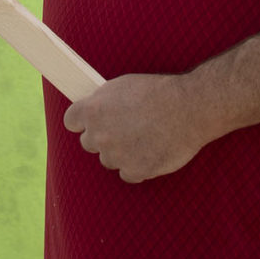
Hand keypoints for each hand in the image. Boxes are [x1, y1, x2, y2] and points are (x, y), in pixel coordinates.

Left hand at [62, 72, 219, 183]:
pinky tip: (152, 151)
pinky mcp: (135, 171)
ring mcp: (116, 156)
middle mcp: (100, 135)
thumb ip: (102, 101)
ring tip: (144, 138)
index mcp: (93, 111)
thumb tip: (94, 111)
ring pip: (109, 159)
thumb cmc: (158, 92)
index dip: (82, 121)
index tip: (91, 121)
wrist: (188, 108)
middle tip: (124, 129)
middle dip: (103, 137)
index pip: (71, 121)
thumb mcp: (123, 85)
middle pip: (89, 143)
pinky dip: (138, 166)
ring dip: (121, 153)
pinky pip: (128, 173)